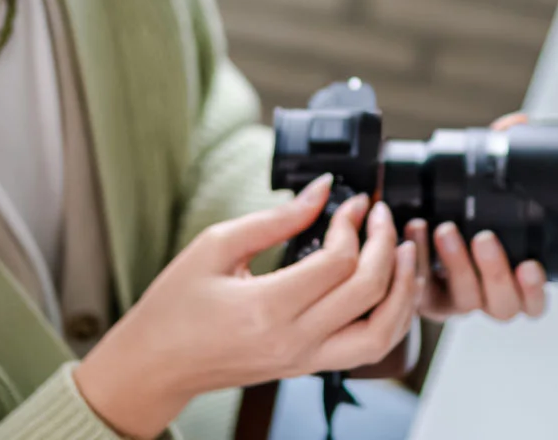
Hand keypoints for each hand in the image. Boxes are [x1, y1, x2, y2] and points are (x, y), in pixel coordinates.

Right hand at [74, 174, 421, 438]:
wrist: (154, 365)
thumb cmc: (174, 308)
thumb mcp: (215, 246)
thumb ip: (274, 218)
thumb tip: (321, 190)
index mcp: (266, 308)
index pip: (338, 263)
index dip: (353, 223)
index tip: (352, 201)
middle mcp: (293, 341)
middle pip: (369, 293)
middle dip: (385, 244)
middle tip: (380, 215)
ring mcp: (304, 360)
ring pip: (382, 333)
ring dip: (402, 289)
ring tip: (402, 251)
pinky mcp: (308, 367)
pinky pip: (368, 348)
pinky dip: (389, 316)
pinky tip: (388, 285)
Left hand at [403, 113, 548, 322]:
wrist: (407, 229)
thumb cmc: (457, 209)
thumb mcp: (481, 185)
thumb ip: (500, 154)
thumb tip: (519, 123)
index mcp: (510, 279)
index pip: (533, 301)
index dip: (534, 290)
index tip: (531, 265)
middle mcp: (483, 294)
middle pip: (501, 305)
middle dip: (494, 271)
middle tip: (483, 238)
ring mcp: (451, 299)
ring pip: (464, 300)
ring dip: (456, 264)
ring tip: (443, 230)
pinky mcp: (418, 297)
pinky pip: (419, 292)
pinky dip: (417, 261)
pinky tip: (413, 234)